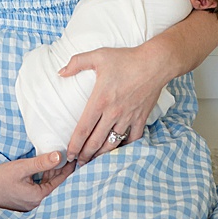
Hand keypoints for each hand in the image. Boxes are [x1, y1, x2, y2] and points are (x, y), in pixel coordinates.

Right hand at [0, 149, 75, 210]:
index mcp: (38, 197)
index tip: (75, 158)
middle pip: (54, 185)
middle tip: (69, 157)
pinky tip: (44, 169)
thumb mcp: (22, 167)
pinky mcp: (23, 201)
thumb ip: (41, 162)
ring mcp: (29, 203)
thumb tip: (60, 155)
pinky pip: (38, 189)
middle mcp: (36, 203)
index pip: (60, 182)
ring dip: (51, 174)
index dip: (68, 169)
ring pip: (46, 187)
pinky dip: (43, 179)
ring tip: (58, 160)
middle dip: (61, 171)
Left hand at [60, 42, 171, 163]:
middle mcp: (113, 113)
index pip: (83, 129)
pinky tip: (118, 150)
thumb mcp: (99, 55)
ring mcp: (128, 117)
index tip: (69, 154)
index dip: (74, 145)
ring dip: (102, 154)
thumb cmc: (128, 59)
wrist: (157, 63)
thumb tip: (61, 72)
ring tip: (94, 160)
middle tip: (78, 163)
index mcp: (100, 100)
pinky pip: (133, 138)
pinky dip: (125, 147)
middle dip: (85, 155)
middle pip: (96, 141)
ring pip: (113, 143)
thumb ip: (77, 62)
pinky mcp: (141, 118)